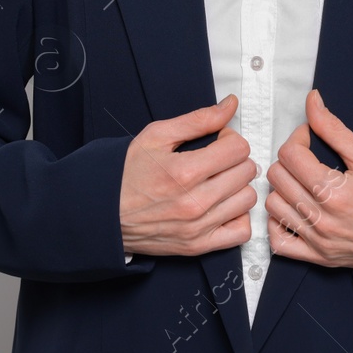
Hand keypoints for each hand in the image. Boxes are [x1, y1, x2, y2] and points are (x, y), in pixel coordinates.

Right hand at [120, 94, 258, 257]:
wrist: (104, 213)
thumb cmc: (126, 174)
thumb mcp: (156, 136)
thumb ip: (198, 120)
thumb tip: (230, 105)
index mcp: (185, 171)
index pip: (238, 149)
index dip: (230, 139)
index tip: (218, 142)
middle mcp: (195, 202)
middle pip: (246, 172)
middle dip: (235, 159)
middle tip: (218, 159)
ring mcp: (198, 227)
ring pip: (247, 199)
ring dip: (238, 186)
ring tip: (220, 181)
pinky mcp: (198, 246)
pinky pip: (241, 232)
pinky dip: (238, 217)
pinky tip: (224, 206)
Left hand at [266, 89, 352, 268]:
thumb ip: (334, 128)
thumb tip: (312, 102)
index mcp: (334, 191)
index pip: (290, 155)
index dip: (298, 138)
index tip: (308, 138)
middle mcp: (323, 218)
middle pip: (277, 177)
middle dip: (289, 160)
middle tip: (306, 158)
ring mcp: (319, 241)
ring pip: (273, 206)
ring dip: (283, 189)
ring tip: (301, 183)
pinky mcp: (319, 258)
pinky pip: (279, 242)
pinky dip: (278, 225)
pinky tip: (293, 211)